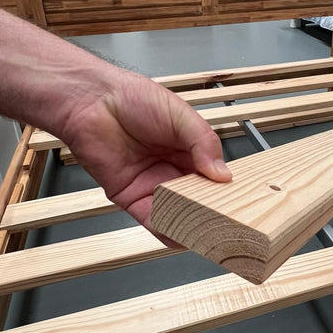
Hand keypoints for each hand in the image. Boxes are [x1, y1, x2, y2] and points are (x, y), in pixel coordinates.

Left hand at [57, 68, 231, 244]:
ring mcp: (153, 186)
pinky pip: (153, 220)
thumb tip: (223, 173)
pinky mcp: (131, 198)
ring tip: (207, 228)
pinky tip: (181, 234)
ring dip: (192, 223)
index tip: (238, 199)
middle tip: (225, 218)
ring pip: (179, 213)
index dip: (224, 188)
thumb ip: (203, 142)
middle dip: (211, 209)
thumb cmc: (133, 98)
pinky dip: (167, 230)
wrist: (93, 102)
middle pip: (199, 198)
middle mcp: (173, 170)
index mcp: (190, 149)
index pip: (214, 175)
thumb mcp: (180, 115)